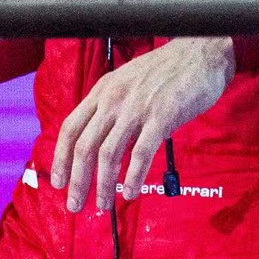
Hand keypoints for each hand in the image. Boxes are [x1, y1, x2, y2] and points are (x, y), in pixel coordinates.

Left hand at [50, 37, 234, 212]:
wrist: (200, 52)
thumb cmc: (167, 71)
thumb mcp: (128, 84)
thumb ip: (114, 109)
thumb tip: (102, 142)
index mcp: (103, 91)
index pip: (70, 127)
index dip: (60, 157)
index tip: (58, 182)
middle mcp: (113, 99)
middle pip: (84, 146)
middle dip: (77, 180)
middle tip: (75, 205)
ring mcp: (136, 108)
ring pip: (108, 153)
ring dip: (102, 185)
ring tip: (103, 205)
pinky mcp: (162, 117)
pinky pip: (141, 153)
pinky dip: (133, 177)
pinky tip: (130, 192)